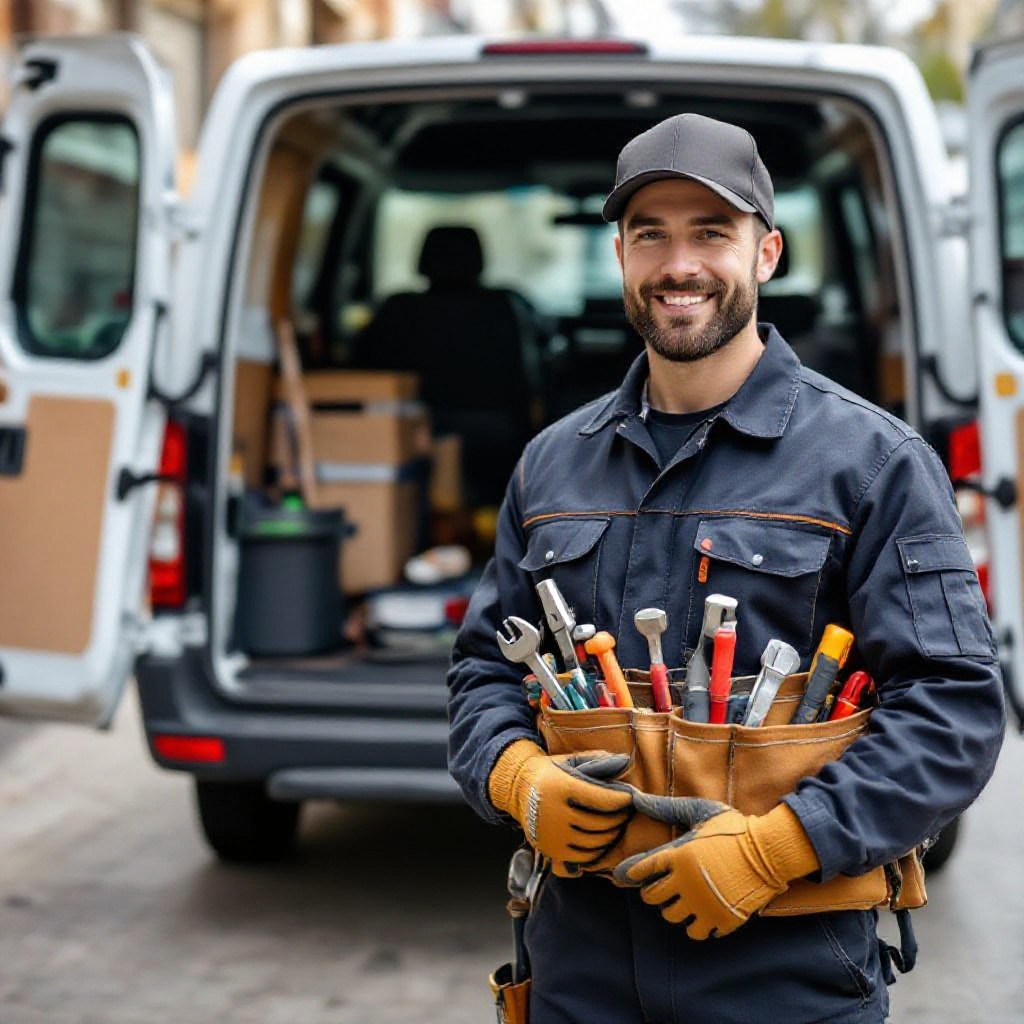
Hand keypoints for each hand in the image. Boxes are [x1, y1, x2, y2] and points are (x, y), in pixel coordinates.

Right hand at [489, 740, 632, 874]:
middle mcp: (554, 813)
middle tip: (627, 812)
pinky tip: (602, 838)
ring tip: (617, 825)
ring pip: (594, 842)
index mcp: (560, 788)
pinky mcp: (552, 851)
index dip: (621, 799)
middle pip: (600, 823)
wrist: (519, 791)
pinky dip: (598, 850)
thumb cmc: (551, 774)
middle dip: (619, 818)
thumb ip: (597, 761)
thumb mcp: (570, 761)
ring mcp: (552, 835)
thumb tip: (625, 761)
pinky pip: (584, 856)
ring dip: (611, 835)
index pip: (601, 799)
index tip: (631, 797)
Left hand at [614, 804, 818, 938]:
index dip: (633, 872)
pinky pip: (696, 932)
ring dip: (674, 908)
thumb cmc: (733, 828)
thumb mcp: (699, 811)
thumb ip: (666, 807)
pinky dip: (697, 925)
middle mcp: (685, 882)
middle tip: (666, 886)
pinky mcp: (720, 920)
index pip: (641, 870)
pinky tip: (704, 912)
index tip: (632, 875)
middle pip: (651, 897)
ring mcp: (702, 904)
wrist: (770, 851)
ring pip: (671, 917)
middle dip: (653, 892)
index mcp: (677, 855)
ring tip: (686, 899)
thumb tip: (635, 798)